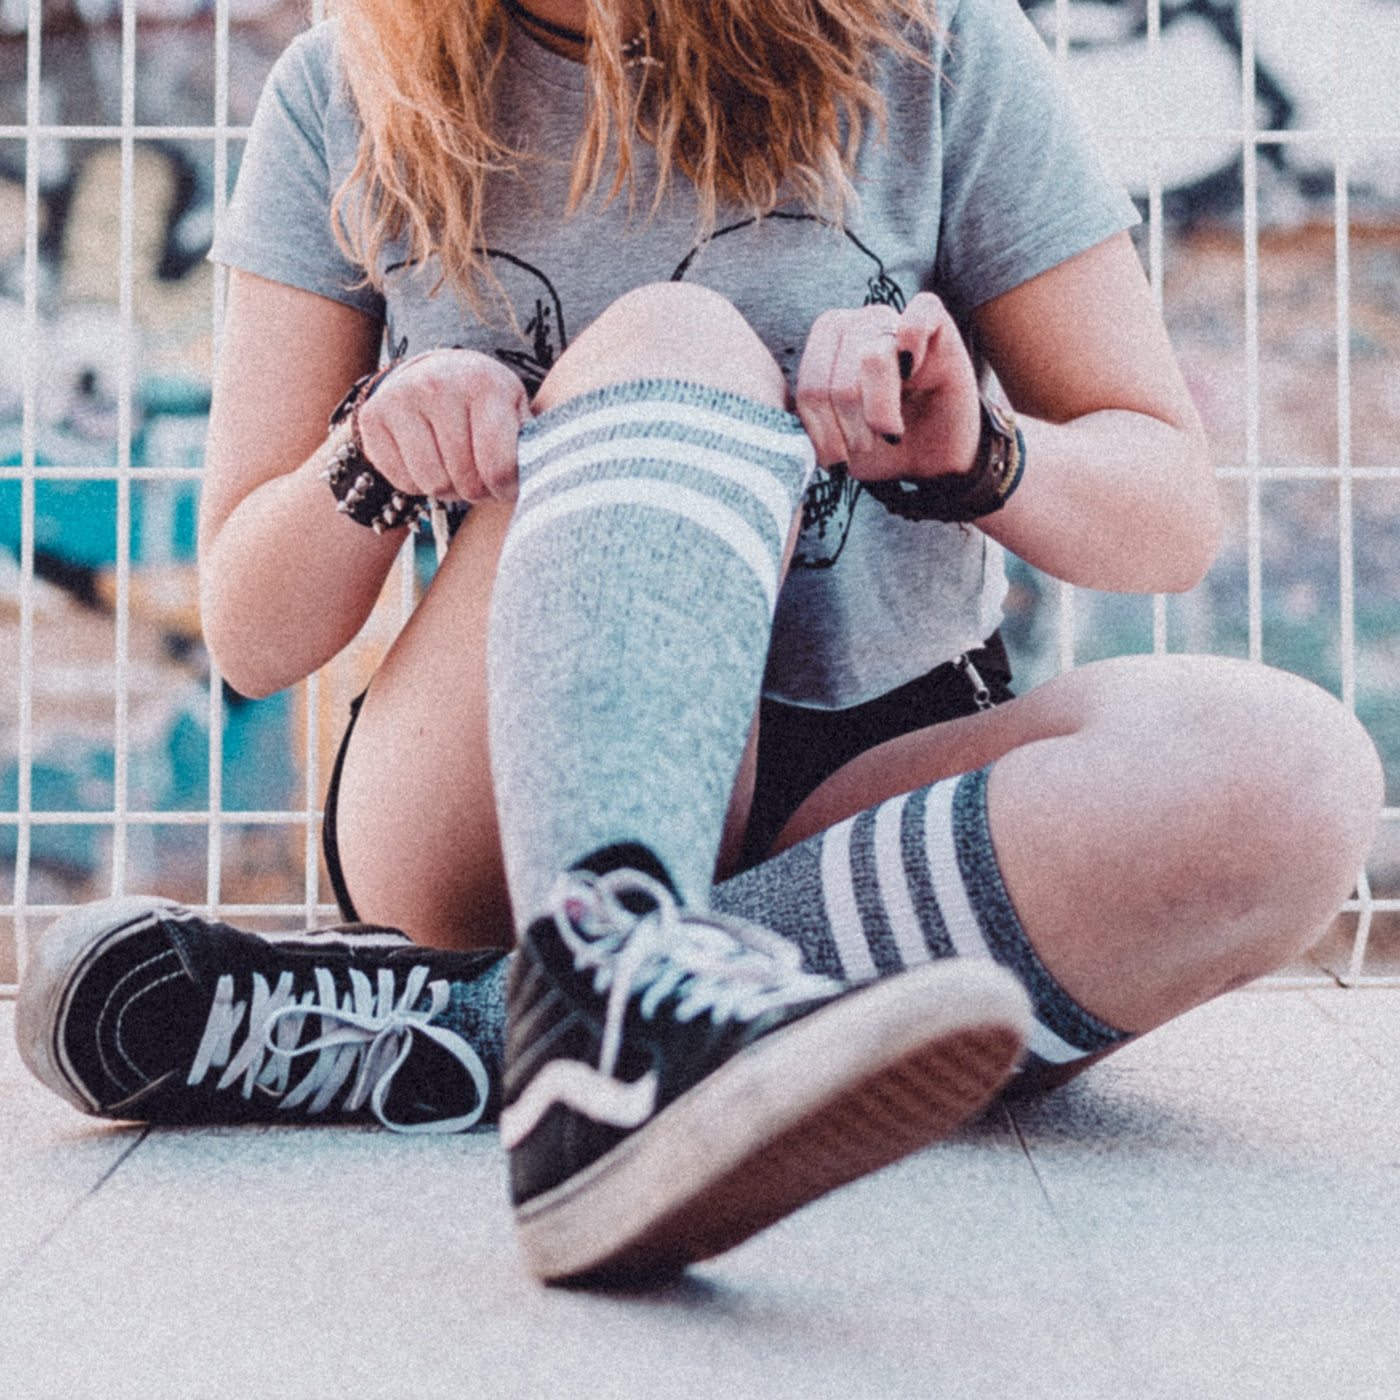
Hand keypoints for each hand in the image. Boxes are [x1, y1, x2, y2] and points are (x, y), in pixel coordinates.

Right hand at [354, 349, 529, 502]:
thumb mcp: (516, 411)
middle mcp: (438, 385)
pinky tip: (430, 463)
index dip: (505, 490)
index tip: (507, 486)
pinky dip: (419, 485)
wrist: (437, 372)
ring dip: (449, 491)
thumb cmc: (487, 402)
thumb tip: (542, 479)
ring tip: (458, 473)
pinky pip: (402, 481)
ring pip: (431, 485)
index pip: (498, 466)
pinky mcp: (372, 417)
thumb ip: (529, 443)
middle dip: (478, 492)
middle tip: (482, 481)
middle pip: (464, 480)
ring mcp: (400, 399)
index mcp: (483, 384)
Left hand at [794, 292, 981, 481]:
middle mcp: (855, 326)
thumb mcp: (833, 445)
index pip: (810, 385)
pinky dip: (913, 342)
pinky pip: (920, 314)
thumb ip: (804, 428)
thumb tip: (783, 423)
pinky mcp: (938, 324)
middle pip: (839, 376)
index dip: (822, 429)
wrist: (929, 458)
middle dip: (851, 424)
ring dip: (880, 408)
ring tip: (890, 432)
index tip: (838, 460)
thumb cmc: (877, 446)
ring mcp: (894, 321)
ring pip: (873, 355)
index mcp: (823, 349)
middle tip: (868, 446)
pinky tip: (913, 374)